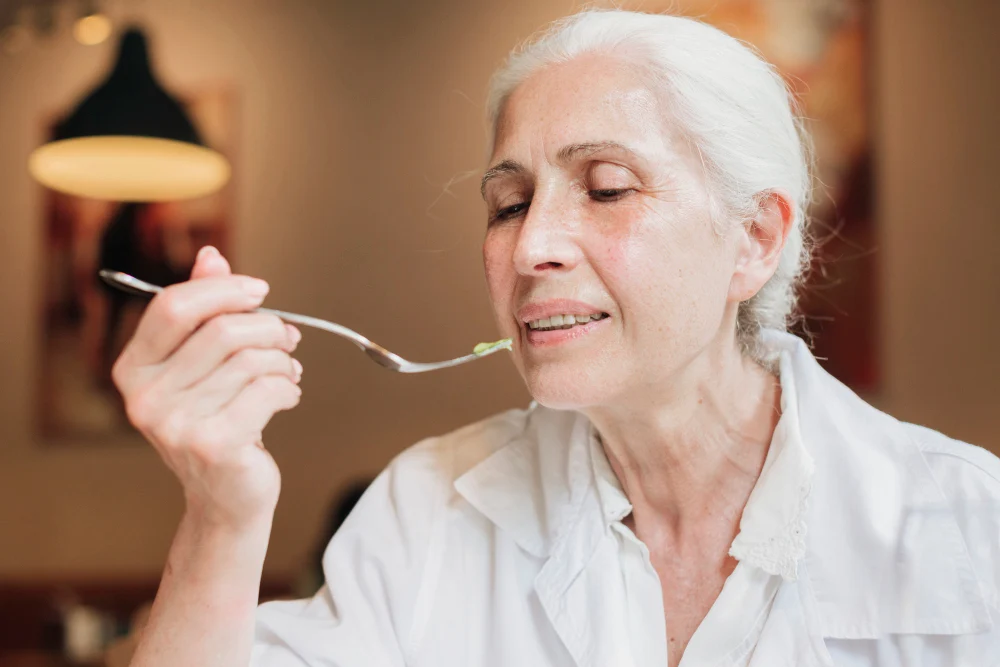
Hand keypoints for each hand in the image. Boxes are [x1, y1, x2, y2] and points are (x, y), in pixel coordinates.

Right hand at [111, 247, 302, 529]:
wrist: (226, 497)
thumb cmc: (217, 420)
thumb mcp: (202, 365)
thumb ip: (202, 309)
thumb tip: (211, 255)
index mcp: (133, 369)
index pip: (174, 306)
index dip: (224, 290)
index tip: (260, 291)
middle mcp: (145, 397)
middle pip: (222, 330)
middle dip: (268, 328)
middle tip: (288, 339)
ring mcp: (175, 424)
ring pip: (252, 360)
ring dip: (282, 361)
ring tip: (287, 372)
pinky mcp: (213, 444)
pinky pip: (268, 390)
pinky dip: (288, 388)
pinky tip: (286, 396)